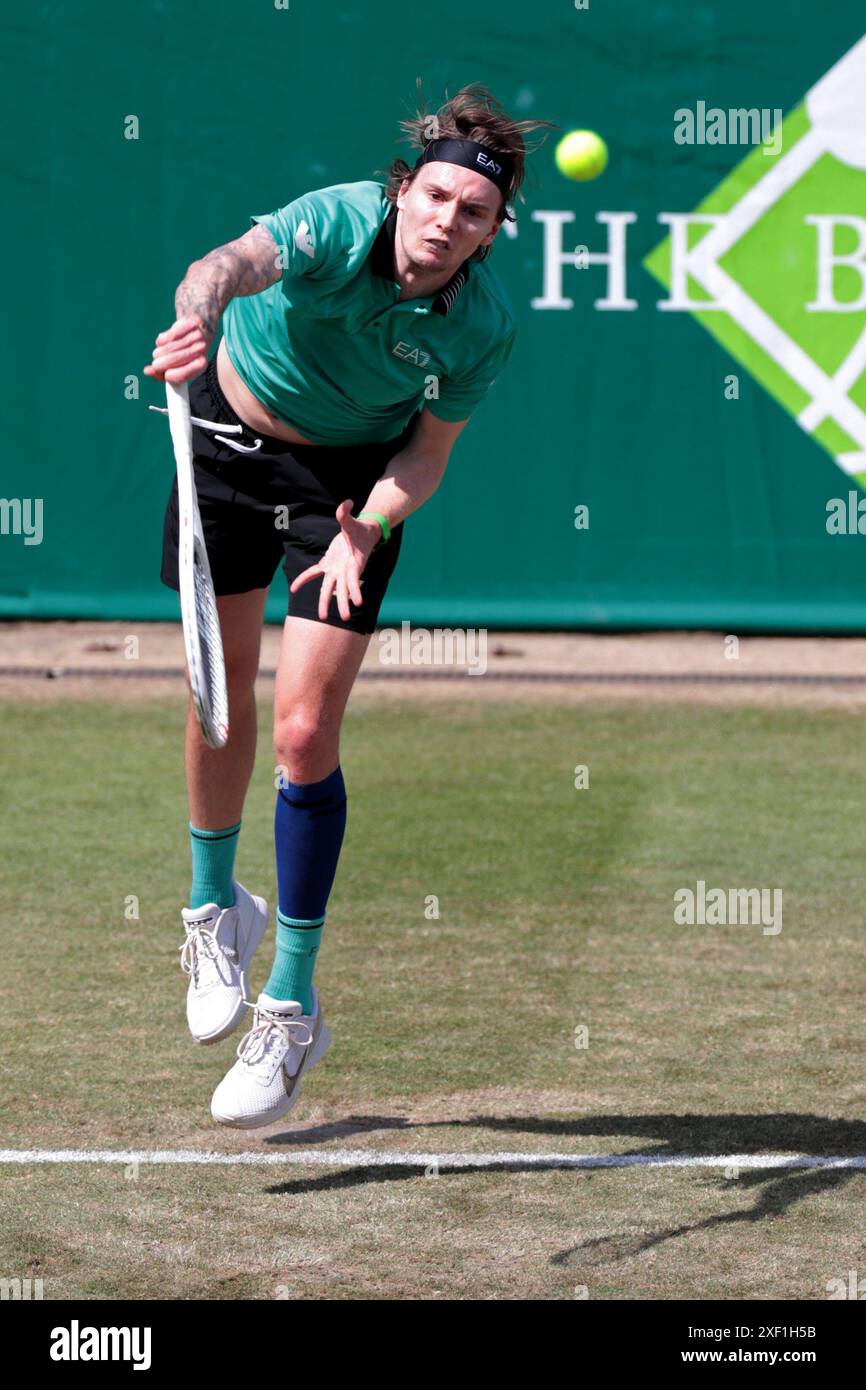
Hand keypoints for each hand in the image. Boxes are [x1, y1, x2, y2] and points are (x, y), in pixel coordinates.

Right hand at [143, 315, 210, 382]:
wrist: (200, 329)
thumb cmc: (186, 354)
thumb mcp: (178, 367)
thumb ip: (163, 374)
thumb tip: (147, 371)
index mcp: (201, 364)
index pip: (182, 375)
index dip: (169, 376)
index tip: (164, 374)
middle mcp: (201, 350)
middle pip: (173, 360)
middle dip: (159, 364)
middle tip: (156, 364)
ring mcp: (196, 336)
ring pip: (168, 347)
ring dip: (159, 352)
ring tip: (159, 353)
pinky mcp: (188, 325)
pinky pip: (168, 336)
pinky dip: (161, 341)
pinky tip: (164, 342)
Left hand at [290, 500, 382, 621]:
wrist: (363, 534)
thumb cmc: (360, 530)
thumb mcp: (353, 522)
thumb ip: (346, 514)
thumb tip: (346, 502)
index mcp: (354, 563)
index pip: (355, 579)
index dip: (355, 590)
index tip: (358, 603)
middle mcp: (345, 570)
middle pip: (343, 589)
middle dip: (343, 604)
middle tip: (343, 618)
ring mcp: (336, 569)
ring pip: (330, 588)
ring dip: (326, 602)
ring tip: (322, 617)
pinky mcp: (328, 565)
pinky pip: (314, 573)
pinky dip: (304, 579)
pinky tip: (294, 589)